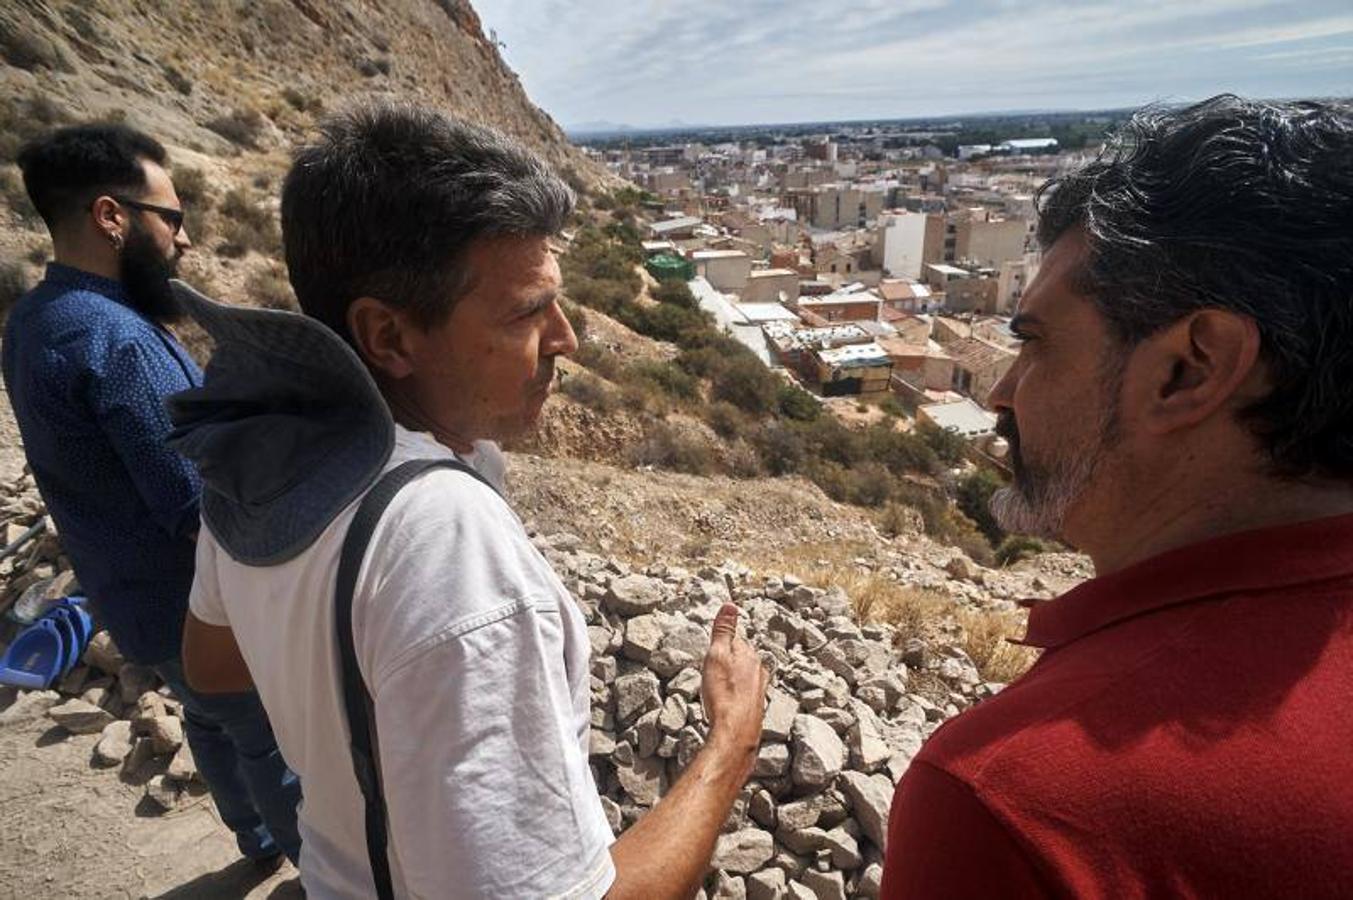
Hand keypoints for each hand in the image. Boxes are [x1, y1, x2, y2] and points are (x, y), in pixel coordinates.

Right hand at [699, 603, 769, 771]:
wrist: (735, 734)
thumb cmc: (724, 696)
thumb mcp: (716, 656)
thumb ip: (723, 631)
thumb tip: (730, 604)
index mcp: (749, 655)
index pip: (733, 640)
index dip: (718, 645)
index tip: (709, 651)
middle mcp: (759, 670)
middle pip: (740, 658)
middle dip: (726, 661)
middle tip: (710, 670)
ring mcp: (759, 690)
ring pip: (743, 677)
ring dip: (730, 679)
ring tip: (716, 687)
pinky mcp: (756, 707)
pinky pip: (743, 694)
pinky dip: (734, 695)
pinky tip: (726, 703)